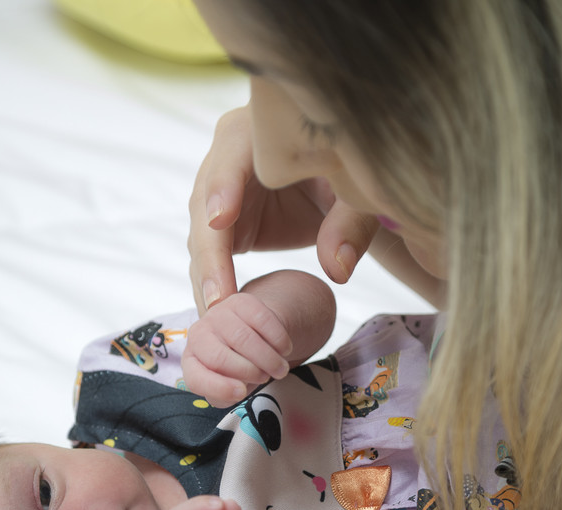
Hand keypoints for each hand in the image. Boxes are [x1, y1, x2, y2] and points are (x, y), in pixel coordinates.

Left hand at [182, 292, 291, 406]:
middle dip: (248, 372)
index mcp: (192, 362)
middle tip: (266, 378)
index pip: (196, 378)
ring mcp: (218, 315)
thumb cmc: (239, 366)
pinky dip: (278, 339)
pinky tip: (284, 349)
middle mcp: (198, 335)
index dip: (218, 388)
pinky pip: (261, 320)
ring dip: (268, 358)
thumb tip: (237, 389)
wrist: (254, 335)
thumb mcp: (230, 386)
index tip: (241, 393)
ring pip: (242, 339)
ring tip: (280, 368)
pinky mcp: (240, 301)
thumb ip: (227, 394)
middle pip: (219, 358)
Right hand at [188, 105, 379, 311]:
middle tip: (218, 302)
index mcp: (258, 134)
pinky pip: (210, 257)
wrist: (345, 191)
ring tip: (217, 323)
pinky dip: (214, 288)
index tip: (220, 220)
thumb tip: (336, 269)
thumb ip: (351, 225)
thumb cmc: (353, 179)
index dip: (224, 187)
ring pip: (202, 237)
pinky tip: (219, 322)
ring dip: (207, 280)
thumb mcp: (359, 195)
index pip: (232, 156)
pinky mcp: (225, 225)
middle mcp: (227, 159)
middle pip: (205, 205)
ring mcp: (220, 195)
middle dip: (211, 255)